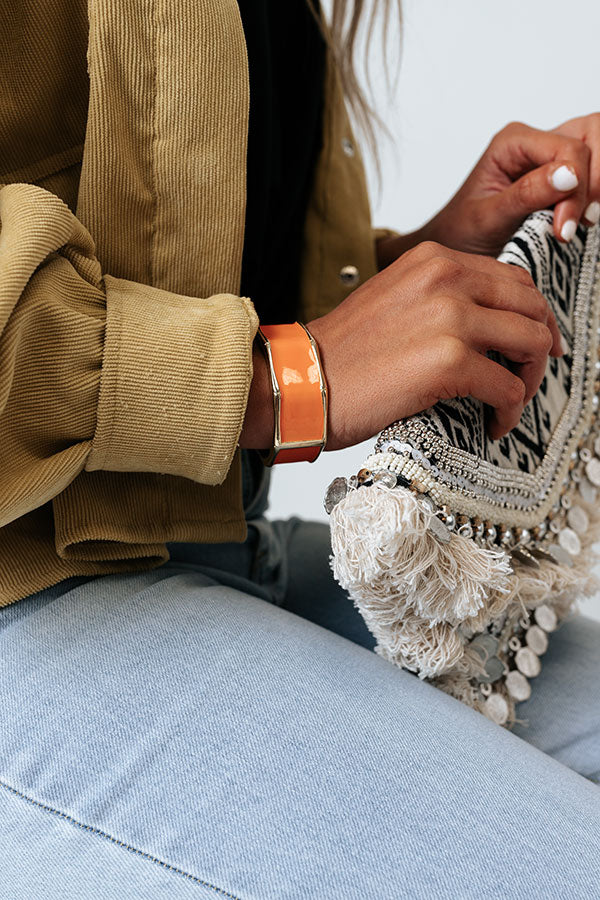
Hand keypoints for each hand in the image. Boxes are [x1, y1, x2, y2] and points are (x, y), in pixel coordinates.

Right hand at [305, 241, 562, 450]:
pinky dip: (510, 412)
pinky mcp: (449, 362)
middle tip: (525, 377)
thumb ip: (442, 299)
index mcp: (435, 259)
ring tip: (508, 403)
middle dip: (538, 348)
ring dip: (528, 381)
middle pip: (532, 308)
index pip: (513, 280)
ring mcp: (451, 317)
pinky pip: (509, 389)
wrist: (301, 381)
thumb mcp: (397, 300)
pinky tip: (492, 424)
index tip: (531, 345)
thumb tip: (488, 327)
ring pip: (532, 344)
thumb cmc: (342, 353)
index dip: (532, 316)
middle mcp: (447, 278)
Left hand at [377, 114, 599, 263]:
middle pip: (592, 137)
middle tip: (582, 221)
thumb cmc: (462, 231)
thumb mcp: (487, 218)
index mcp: (513, 142)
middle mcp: (534, 143)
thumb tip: (568, 174)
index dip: (577, 186)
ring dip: (597, 186)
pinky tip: (581, 218)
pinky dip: (593, 194)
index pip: (568, 149)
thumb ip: (526, 195)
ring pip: (597, 150)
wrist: (454, 247)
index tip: (566, 227)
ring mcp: (549, 158)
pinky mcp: (559, 177)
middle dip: (595, 180)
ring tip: (581, 221)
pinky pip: (592, 173)